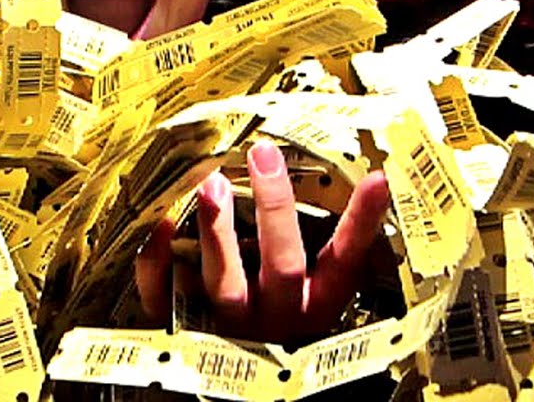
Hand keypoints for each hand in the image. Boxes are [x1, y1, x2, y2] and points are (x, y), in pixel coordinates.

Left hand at [135, 140, 390, 342]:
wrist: (226, 380)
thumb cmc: (270, 307)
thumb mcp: (306, 285)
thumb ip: (322, 243)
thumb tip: (360, 177)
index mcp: (314, 305)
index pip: (345, 260)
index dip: (363, 222)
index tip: (378, 178)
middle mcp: (276, 318)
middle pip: (282, 265)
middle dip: (275, 208)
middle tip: (264, 154)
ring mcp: (228, 327)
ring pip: (226, 282)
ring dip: (218, 230)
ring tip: (211, 182)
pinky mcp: (180, 328)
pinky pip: (163, 295)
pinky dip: (156, 259)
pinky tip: (160, 220)